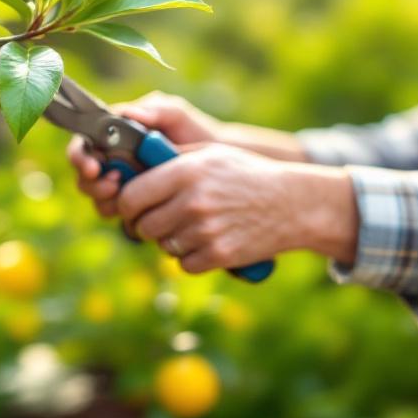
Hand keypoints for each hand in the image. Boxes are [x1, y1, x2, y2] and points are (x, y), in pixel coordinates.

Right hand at [67, 91, 221, 217]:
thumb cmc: (195, 131)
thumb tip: (126, 113)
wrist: (219, 162)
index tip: (95, 167)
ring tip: (125, 196)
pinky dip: (121, 212)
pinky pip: (118, 211)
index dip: (81, 156)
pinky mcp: (136, 201)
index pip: (85, 142)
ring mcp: (124, 180)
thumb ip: (154, 110)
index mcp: (116, 132)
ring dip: (104, 199)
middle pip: (84, 173)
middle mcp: (114, 157)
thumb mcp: (176, 115)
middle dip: (91, 183)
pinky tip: (139, 209)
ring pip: (97, 195)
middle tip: (113, 185)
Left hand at [116, 144, 308, 273]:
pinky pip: (184, 264)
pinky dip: (190, 257)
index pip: (130, 197)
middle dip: (146, 225)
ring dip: (171, 240)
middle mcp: (192, 201)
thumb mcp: (209, 153)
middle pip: (143, 226)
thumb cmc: (245, 174)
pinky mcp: (219, 254)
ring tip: (191, 226)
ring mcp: (205, 230)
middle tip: (159, 219)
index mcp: (185, 171)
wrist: (291, 203)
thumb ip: (170, 159)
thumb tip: (132, 167)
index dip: (126, 204)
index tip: (133, 206)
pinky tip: (205, 241)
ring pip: (163, 246)